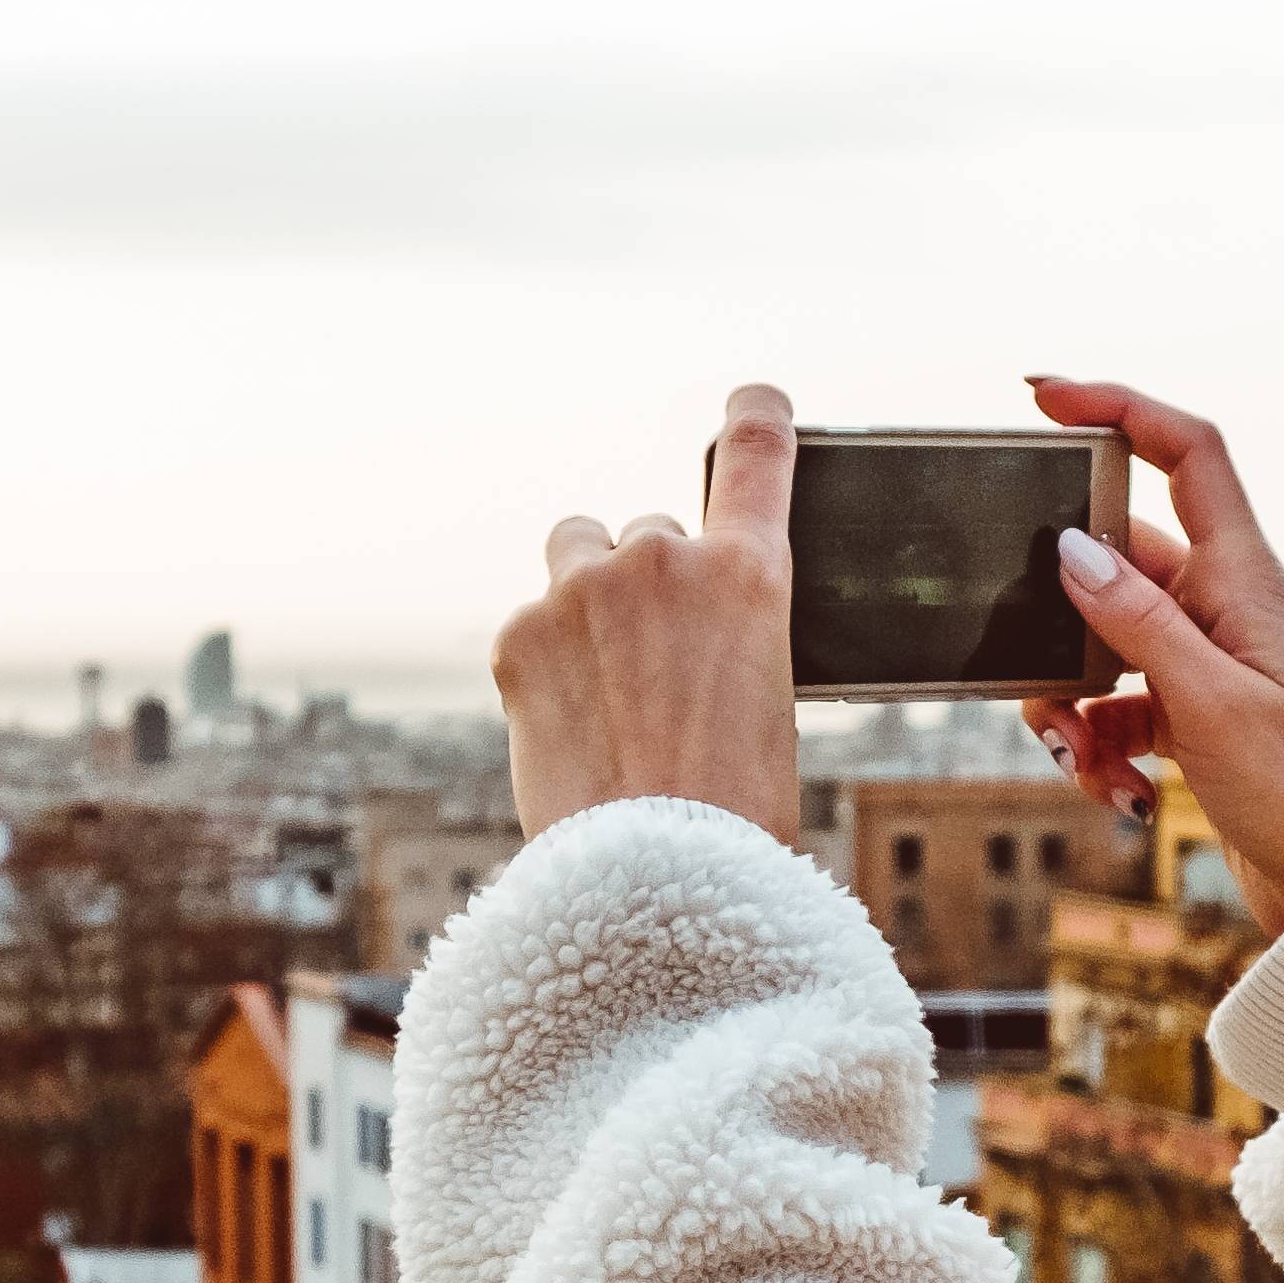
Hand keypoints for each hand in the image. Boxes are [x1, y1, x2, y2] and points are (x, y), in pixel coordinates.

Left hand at [499, 385, 805, 838]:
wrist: (652, 879)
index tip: (748, 402)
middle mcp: (667, 559)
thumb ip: (729, 635)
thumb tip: (691, 637)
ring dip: (587, 595)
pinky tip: (565, 731)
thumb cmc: (729, 817)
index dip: (753, 417)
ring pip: (578, 553)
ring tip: (602, 686)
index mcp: (752, 575)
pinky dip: (543, 664)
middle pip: (650, 533)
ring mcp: (585, 590)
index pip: (755, 453)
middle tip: (655, 674)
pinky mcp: (519, 632)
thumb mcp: (765, 701)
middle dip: (649, 585)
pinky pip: (532, 623)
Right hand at [1015, 376, 1283, 934]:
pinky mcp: (1183, 707)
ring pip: (1095, 641)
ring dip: (1069, 702)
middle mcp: (1221, 602)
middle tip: (1026, 660)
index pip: (1186, 451)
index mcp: (1244, 575)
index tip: (1044, 395)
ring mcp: (1200, 655)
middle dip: (1056, 616)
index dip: (1119, 405)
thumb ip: (1135, 621)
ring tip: (1080, 758)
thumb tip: (1069, 548)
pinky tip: (1115, 792)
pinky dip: (1096, 744)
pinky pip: (1109, 702)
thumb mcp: (1207, 702)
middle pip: (1111, 561)